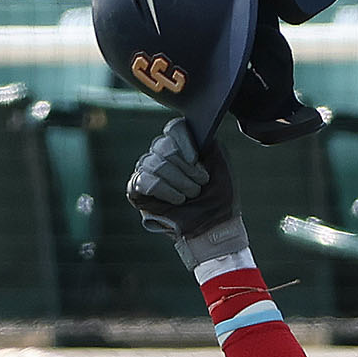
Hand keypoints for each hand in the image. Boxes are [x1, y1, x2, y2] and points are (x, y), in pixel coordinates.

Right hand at [128, 118, 250, 262]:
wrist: (214, 228)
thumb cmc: (219, 198)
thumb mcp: (221, 164)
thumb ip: (207, 141)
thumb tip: (189, 128)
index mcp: (182, 146)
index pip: (174, 129)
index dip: (184, 142)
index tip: (196, 159)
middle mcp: (162, 155)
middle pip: (163, 146)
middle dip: (184, 169)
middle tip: (198, 186)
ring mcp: (148, 171)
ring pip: (153, 163)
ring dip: (177, 182)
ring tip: (190, 196)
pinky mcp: (137, 190)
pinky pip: (142, 180)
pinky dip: (162, 189)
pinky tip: (176, 200)